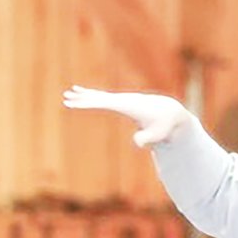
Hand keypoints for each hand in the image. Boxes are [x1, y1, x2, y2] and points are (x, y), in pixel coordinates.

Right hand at [62, 85, 190, 146]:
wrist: (170, 112)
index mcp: (129, 105)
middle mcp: (124, 100)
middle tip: (66, 98)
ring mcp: (124, 100)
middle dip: (83, 99)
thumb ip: (147, 139)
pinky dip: (94, 97)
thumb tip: (138, 143)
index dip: (90, 103)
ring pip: (100, 97)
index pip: (105, 103)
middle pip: (99, 98)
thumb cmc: (164, 125)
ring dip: (85, 96)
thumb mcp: (158, 135)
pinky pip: (105, 99)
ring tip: (69, 94)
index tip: (77, 103)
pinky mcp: (124, 103)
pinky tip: (84, 95)